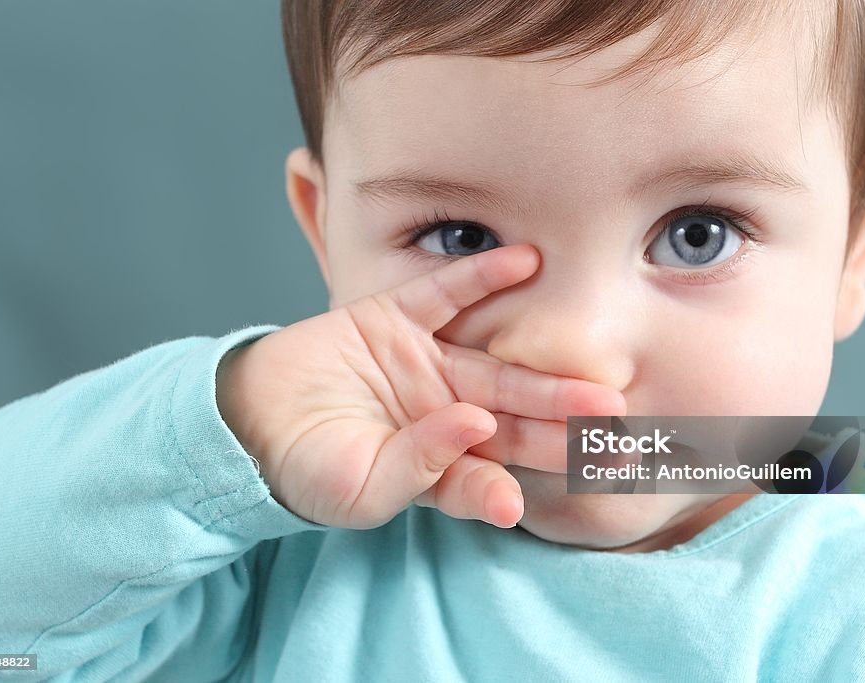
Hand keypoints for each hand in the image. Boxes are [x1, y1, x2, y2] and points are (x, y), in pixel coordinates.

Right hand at [216, 244, 625, 528]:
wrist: (245, 421)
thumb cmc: (304, 468)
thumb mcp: (361, 487)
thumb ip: (422, 468)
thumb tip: (480, 432)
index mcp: (440, 461)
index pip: (504, 468)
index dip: (549, 470)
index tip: (600, 470)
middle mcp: (444, 411)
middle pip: (515, 416)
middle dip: (567, 420)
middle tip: (619, 421)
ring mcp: (424, 363)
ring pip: (493, 362)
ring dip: (543, 364)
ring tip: (596, 372)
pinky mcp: (394, 318)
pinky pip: (443, 293)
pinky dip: (480, 277)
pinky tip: (527, 261)